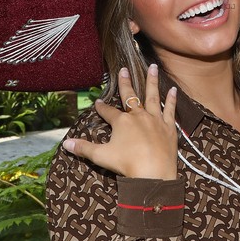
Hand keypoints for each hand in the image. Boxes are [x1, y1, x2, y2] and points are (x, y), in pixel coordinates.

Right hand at [63, 64, 179, 178]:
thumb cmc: (126, 164)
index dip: (102, 107)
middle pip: (130, 96)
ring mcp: (155, 120)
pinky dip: (172, 99)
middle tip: (124, 70)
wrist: (153, 173)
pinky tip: (174, 90)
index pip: (108, 112)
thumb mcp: (101, 156)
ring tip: (153, 67)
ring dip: (152, 81)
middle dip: (125, 83)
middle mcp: (138, 116)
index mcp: (121, 122)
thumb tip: (65, 144)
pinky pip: (170, 110)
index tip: (98, 102)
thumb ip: (84, 148)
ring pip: (152, 96)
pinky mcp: (168, 128)